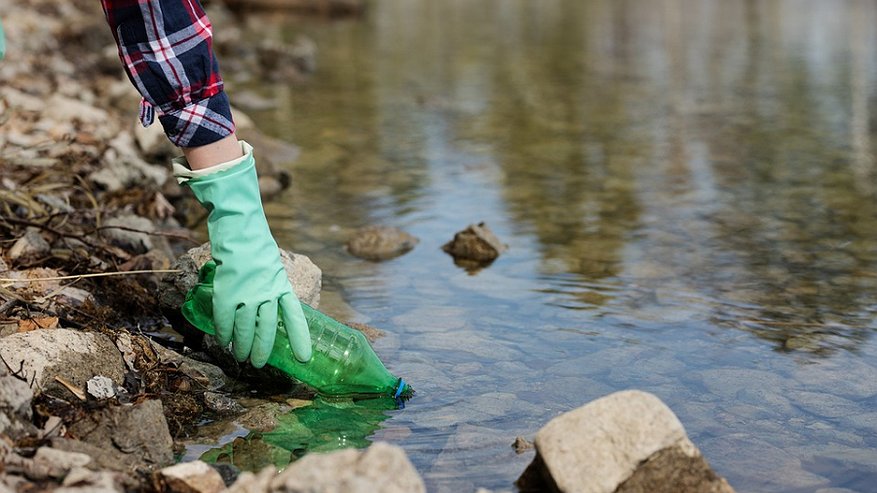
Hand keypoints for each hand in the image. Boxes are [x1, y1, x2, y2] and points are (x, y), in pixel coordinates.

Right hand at [181, 142, 311, 366]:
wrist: (238, 226)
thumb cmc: (255, 246)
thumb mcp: (272, 267)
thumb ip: (271, 289)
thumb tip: (266, 312)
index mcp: (282, 285)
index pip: (294, 317)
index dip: (299, 339)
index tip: (303, 358)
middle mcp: (267, 292)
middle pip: (267, 329)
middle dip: (263, 349)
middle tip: (259, 364)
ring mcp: (246, 293)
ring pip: (244, 328)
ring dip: (242, 345)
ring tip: (240, 357)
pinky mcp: (226, 291)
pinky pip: (225, 320)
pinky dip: (223, 333)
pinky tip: (223, 341)